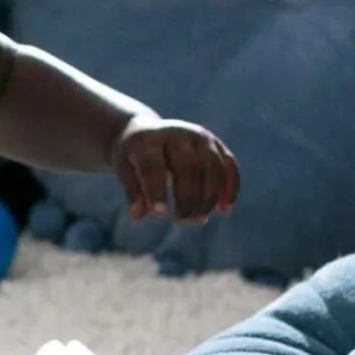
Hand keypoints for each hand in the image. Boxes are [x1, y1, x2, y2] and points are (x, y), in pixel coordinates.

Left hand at [112, 116, 239, 225]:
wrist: (148, 132)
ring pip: (212, 167)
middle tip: (182, 222)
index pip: (153, 165)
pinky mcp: (216, 144)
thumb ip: (132, 190)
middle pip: (188, 167)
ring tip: (199, 220)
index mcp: (149, 139)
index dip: (157, 190)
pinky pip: (229, 166)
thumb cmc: (134, 157)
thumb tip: (139, 215)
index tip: (160, 215)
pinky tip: (224, 210)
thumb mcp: (124, 169)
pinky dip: (230, 188)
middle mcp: (177, 133)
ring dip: (209, 197)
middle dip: (187, 198)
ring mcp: (200, 137)